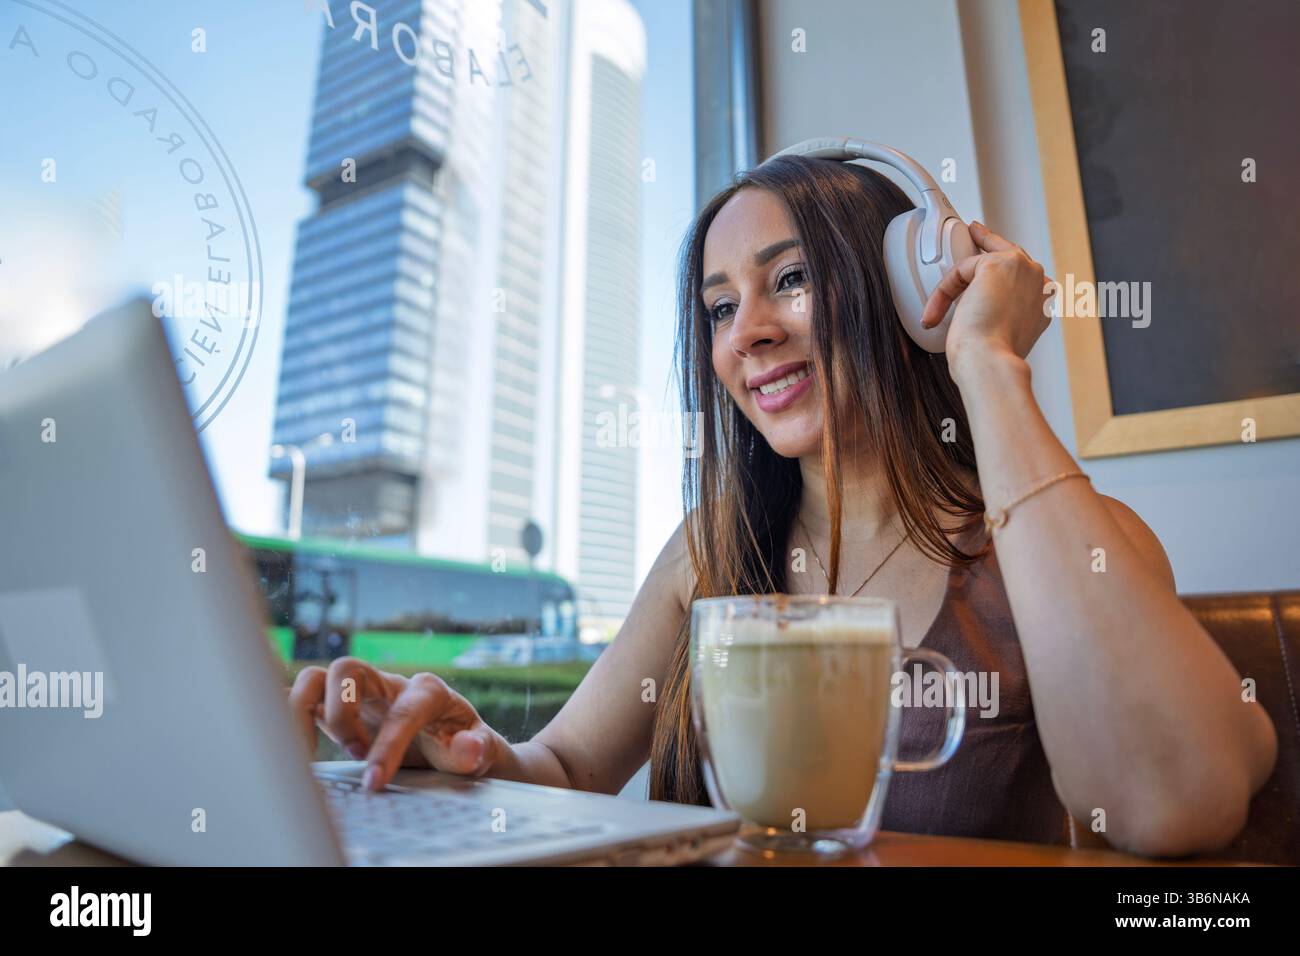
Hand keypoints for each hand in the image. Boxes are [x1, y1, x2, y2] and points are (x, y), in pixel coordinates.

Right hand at [287, 657, 503, 790]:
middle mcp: (387, 684)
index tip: (375, 781)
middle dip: (341, 714)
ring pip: (314, 678)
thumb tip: (468, 746)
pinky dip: (284, 717)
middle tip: (354, 755)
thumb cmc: (461, 744)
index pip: (403, 709)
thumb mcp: (480, 751)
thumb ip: (476, 749)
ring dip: (302, 714)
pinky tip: (285, 750)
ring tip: (312, 757)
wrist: (451, 742)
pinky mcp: (336, 710)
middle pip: (346, 668)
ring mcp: (358, 695)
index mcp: (427, 691)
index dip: (387, 746)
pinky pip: (300, 700)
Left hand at [919, 221, 1052, 371]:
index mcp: (1043, 301)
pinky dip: (944, 291)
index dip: (1005, 262)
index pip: (1023, 274)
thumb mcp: (1002, 334)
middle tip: (974, 231)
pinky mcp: (999, 263)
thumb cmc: (992, 358)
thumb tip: (978, 309)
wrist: (990, 362)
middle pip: (1011, 253)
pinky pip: (962, 268)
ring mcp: (1024, 270)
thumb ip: (1001, 314)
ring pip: (984, 262)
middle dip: (989, 242)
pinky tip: (933, 312)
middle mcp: (1039, 282)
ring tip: (940, 286)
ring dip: (957, 279)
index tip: (990, 252)